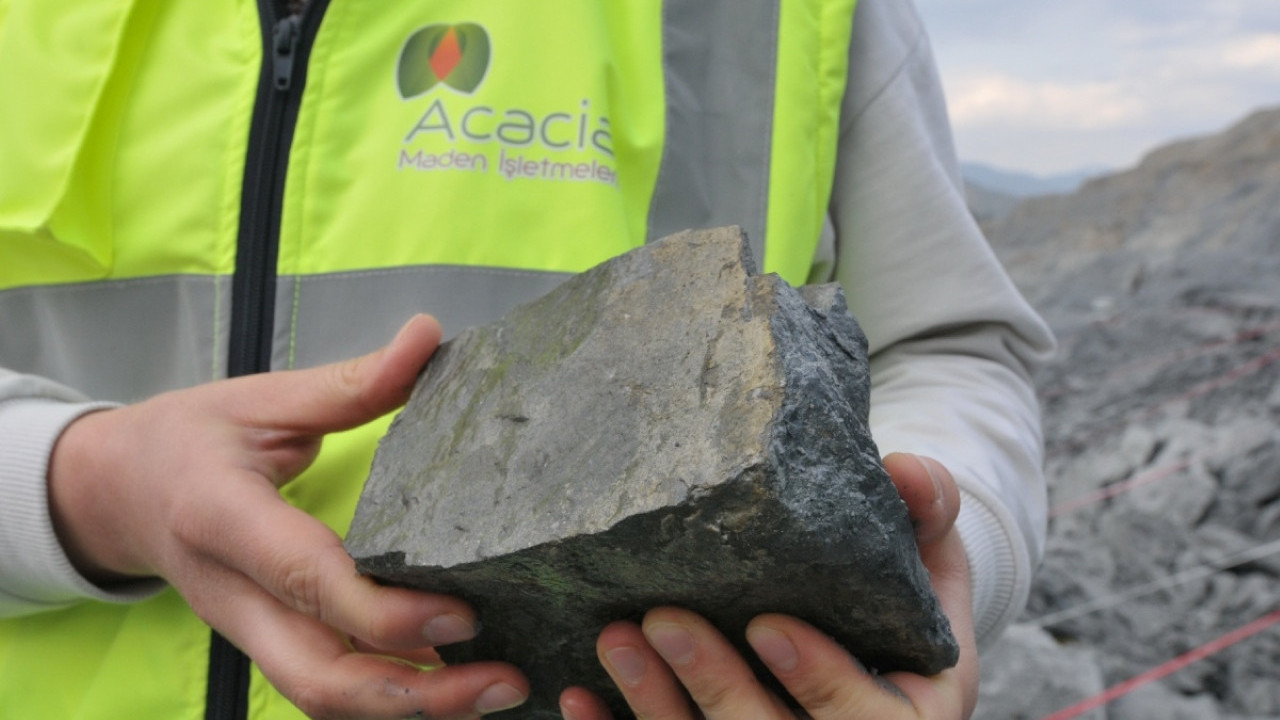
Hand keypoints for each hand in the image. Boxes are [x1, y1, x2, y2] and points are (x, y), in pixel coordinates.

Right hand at [47, 314, 528, 718]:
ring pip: (320, 698)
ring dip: (407, 709)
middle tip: (501, 679)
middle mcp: (230, 593)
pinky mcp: (261, 643)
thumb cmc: (186, 439)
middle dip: (412, 694)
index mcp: (221, 517)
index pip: (304, 577)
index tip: (462, 613)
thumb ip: (349, 382)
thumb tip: (427, 335)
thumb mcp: (258, 399)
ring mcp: (243, 629)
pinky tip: (450, 686)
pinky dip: (385, 700)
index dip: (383, 609)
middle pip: (315, 675)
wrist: (111, 492)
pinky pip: (323, 689)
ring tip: (494, 691)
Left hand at [558, 452, 978, 719]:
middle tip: (664, 621)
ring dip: (658, 709)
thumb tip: (902, 470)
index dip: (820, 681)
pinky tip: (578, 698)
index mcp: (914, 715)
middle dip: (719, 689)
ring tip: (614, 642)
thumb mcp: (930, 553)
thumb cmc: (901, 594)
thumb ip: (926, 511)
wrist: (877, 641)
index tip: (767, 626)